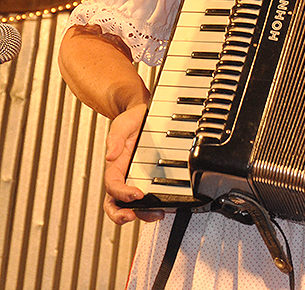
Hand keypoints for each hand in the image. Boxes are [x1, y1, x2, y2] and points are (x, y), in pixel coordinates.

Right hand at [102, 103, 162, 223]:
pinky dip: (157, 203)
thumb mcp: (121, 125)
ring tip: (158, 214)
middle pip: (118, 204)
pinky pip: (152, 194)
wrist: (144, 113)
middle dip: (125, 215)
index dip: (122, 194)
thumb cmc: (130, 121)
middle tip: (137, 215)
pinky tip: (168, 205)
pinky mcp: (150, 177)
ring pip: (134, 204)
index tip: (136, 195)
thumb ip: (115, 139)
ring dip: (144, 213)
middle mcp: (124, 176)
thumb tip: (110, 155)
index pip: (113, 187)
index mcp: (115, 167)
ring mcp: (136, 179)